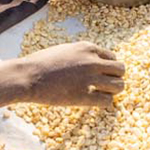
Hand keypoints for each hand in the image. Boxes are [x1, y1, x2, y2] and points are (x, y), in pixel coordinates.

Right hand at [0, 42, 124, 108]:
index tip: (102, 74)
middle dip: (115, 77)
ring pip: (118, 86)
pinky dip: (105, 102)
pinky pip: (107, 101)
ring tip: (104, 93)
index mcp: (88, 47)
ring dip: (113, 91)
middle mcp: (92, 61)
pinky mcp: (84, 96)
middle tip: (107, 84)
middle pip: (120, 70)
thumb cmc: (42, 63)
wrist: (28, 76)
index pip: (112, 57)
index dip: (109, 67)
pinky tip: (96, 101)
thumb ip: (82, 54)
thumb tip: (94, 62)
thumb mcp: (65, 50)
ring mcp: (89, 79)